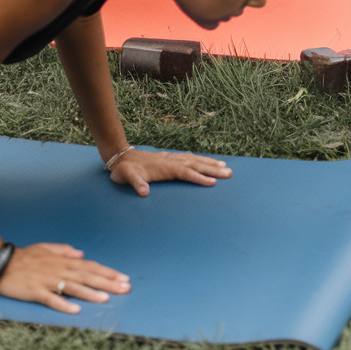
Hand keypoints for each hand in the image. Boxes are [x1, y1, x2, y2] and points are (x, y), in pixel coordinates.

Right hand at [0, 241, 130, 313]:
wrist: (1, 263)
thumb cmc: (25, 257)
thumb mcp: (46, 248)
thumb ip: (64, 250)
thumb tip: (81, 253)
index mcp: (62, 261)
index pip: (90, 266)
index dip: (107, 272)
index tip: (123, 277)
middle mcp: (59, 269)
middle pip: (87, 276)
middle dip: (107, 282)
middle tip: (125, 288)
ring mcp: (48, 280)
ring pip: (73, 287)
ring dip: (90, 293)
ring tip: (106, 298)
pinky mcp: (36, 291)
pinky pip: (52, 299)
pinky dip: (63, 304)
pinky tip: (75, 310)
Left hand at [110, 147, 232, 195]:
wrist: (121, 157)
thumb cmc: (124, 170)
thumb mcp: (126, 177)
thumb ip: (135, 183)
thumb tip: (143, 192)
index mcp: (165, 167)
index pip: (186, 172)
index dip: (199, 178)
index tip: (213, 182)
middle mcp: (171, 161)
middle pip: (195, 164)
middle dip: (212, 169)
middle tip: (229, 173)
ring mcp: (171, 159)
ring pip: (194, 160)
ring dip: (210, 163)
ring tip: (225, 166)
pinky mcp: (169, 159)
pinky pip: (189, 159)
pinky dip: (200, 160)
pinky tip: (206, 161)